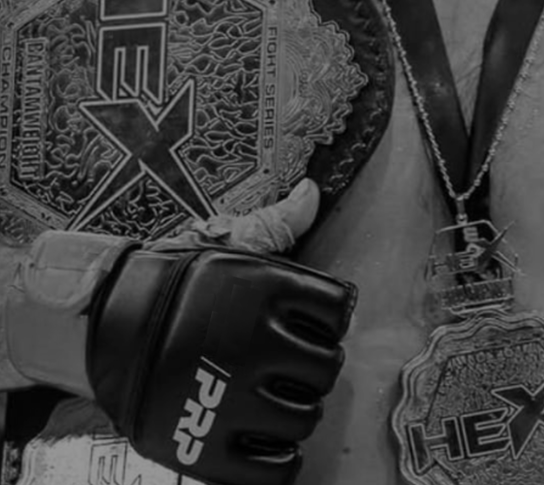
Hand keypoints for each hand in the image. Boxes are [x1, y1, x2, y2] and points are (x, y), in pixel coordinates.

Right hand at [85, 178, 354, 484]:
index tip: (314, 321)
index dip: (330, 317)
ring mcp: (229, 399)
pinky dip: (282, 459)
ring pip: (305, 418)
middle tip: (294, 361)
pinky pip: (274, 469)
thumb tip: (313, 192)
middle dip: (315, 364)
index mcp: (265, 291)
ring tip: (278, 395)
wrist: (99, 322)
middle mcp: (253, 344)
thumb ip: (277, 224)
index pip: (337, 312)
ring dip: (299, 408)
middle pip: (326, 368)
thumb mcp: (226, 244)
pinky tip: (271, 438)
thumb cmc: (173, 281)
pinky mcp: (205, 448)